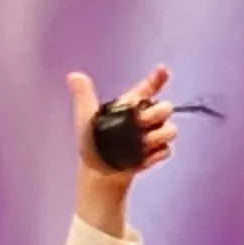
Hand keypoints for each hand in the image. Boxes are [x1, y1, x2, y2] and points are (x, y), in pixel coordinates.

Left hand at [71, 65, 173, 235]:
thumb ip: (85, 97)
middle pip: (166, 107)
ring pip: (170, 129)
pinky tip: (141, 160)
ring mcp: (153, 134)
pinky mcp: (157, 152)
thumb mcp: (86, 119)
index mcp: (130, 106)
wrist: (98, 172)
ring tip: (141, 145)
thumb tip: (73, 75)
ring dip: (157, 137)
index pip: (148, 88)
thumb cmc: (92, 144)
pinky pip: (166, 150)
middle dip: (156, 114)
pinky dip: (155, 156)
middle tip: (140, 124)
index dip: (157, 79)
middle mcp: (145, 117)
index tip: (163, 71)